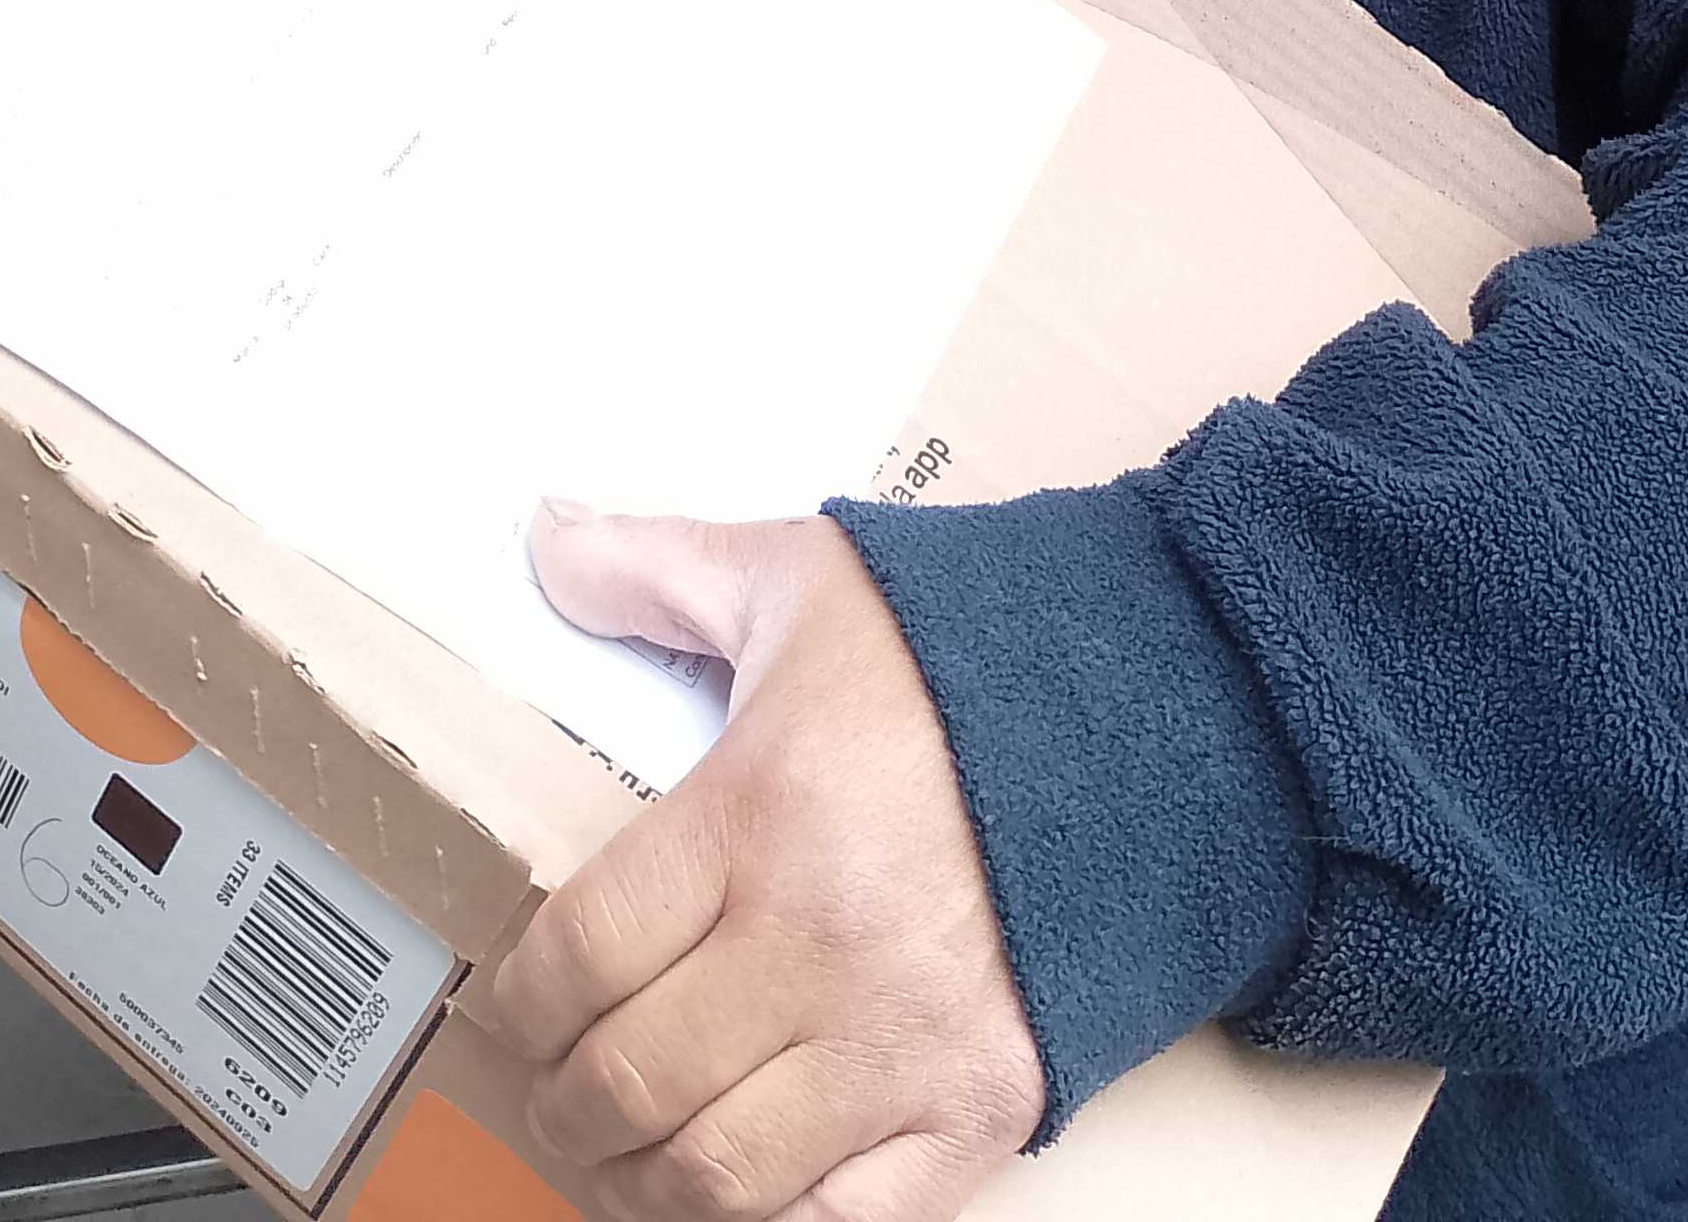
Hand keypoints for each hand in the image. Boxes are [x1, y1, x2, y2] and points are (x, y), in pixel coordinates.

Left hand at [491, 507, 1044, 1221]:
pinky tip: (748, 1183)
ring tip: (628, 1157)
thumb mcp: (806, 579)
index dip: (520, 1003)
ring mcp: (907, 1037)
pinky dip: (773, 1221)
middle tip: (557, 1095)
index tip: (517, 1009)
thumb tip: (544, 535)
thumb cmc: (976, 647)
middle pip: (629, 1082)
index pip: (580, 954)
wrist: (1170, 703)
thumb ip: (660, 567)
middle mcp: (824, 938)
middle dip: (564, 1105)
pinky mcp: (985, 1105)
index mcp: (762, 809)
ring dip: (643, 1186)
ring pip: (717, 1180)